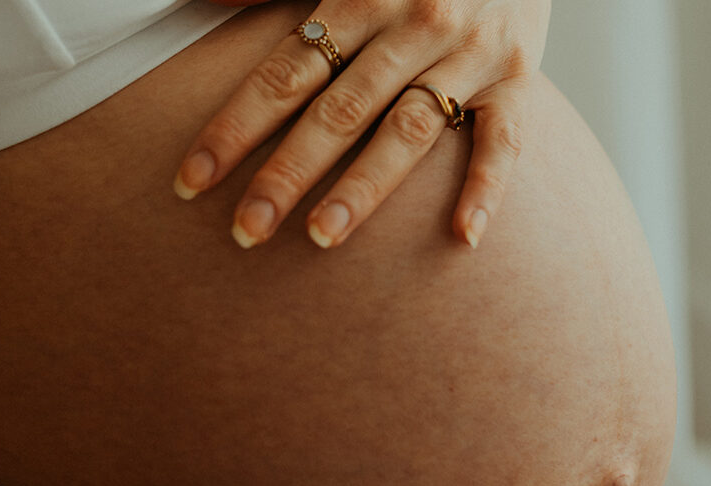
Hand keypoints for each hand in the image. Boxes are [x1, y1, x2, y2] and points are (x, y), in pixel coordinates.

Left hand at [176, 0, 550, 248]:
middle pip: (339, 110)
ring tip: (322, 237)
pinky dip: (486, 187)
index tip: (192, 182)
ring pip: (409, 130)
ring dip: (365, 188)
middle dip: (287, 173)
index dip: (235, 128)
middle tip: (247, 230)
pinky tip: (463, 236)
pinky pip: (504, 140)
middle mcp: (416, 23)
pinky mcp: (518, 80)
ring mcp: (471, 54)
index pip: (285, 73)